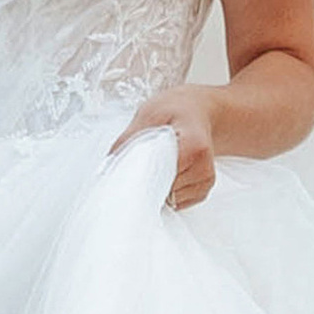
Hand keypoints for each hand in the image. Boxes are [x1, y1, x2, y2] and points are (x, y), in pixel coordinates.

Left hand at [120, 86, 217, 208]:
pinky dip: (168, 191)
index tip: (131, 174)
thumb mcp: (149, 115)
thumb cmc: (175, 111)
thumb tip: (108, 164)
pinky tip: (168, 171)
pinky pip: (178, 202)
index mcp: (193, 145)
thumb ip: (128, 139)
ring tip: (160, 162)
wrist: (198, 111)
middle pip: (165, 189)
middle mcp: (204, 166)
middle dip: (148, 181)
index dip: (143, 176)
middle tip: (145, 161)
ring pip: (170, 199)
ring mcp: (205, 179)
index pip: (163, 175)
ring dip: (158, 187)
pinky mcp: (203, 188)